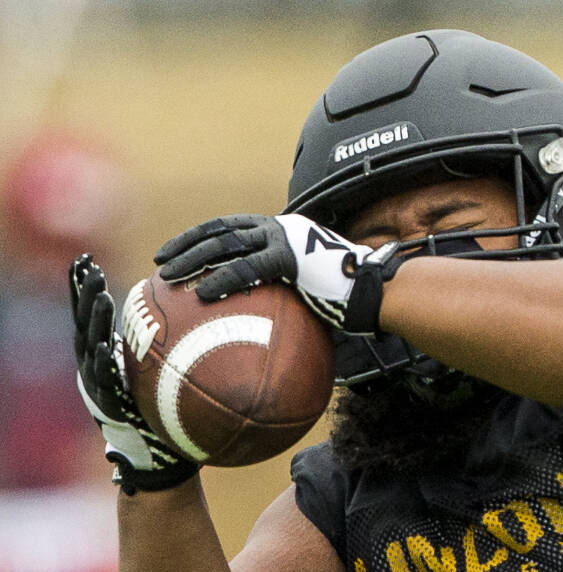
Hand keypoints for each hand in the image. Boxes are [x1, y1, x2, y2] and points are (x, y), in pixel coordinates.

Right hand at [70, 254, 198, 492]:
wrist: (163, 457)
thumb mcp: (178, 376)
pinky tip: (105, 348)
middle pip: (85, 323)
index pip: (98, 315)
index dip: (89, 289)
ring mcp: (98, 386)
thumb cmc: (175, 414)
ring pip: (88, 346)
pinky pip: (102, 382)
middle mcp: (98, 366)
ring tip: (101, 297)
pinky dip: (101, 364)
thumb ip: (183, 348)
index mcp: (111, 354)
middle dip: (83, 295)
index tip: (90, 261)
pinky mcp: (106, 407)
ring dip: (93, 321)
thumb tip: (225, 320)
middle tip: (89, 268)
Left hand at [153, 213, 392, 334]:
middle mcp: (279, 227)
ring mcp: (284, 238)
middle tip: (161, 263)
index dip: (199, 237)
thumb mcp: (309, 292)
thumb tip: (264, 328)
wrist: (375, 292)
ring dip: (192, 259)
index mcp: (281, 231)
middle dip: (186, 245)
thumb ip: (284, 296)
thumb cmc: (348, 300)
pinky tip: (199, 294)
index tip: (175, 252)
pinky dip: (220, 279)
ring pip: (225, 243)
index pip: (230, 227)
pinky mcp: (290, 255)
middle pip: (220, 231)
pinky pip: (246, 268)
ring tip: (169, 278)